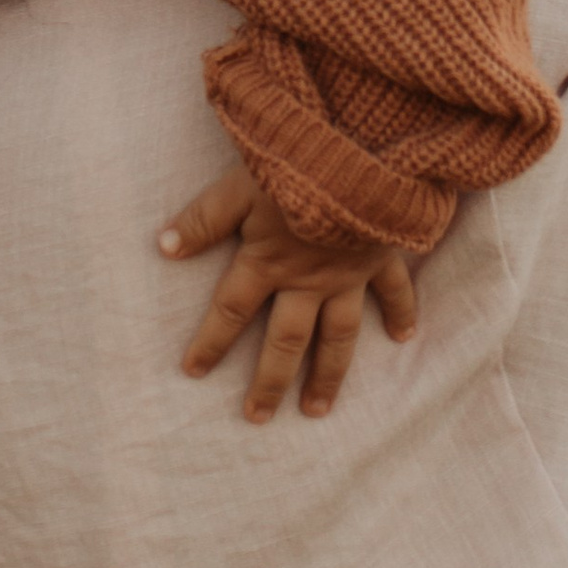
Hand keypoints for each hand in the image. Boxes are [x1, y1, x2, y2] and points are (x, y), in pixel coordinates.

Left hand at [158, 166, 417, 423]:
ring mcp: (348, 275)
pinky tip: (403, 337)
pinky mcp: (381, 256)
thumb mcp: (239, 187)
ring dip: (327, 374)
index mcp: (267, 263)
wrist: (362, 150)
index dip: (210, 341)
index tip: (193, 371)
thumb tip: (164, 247)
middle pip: (285, 341)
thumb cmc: (296, 164)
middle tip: (258, 417)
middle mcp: (307, 280)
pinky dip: (400, 312)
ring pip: (338, 335)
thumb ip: (204, 219)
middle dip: (270, 382)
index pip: (231, 310)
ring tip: (317, 409)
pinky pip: (393, 290)